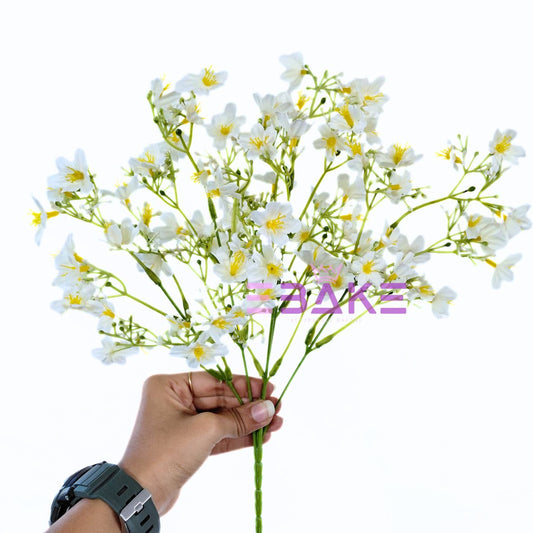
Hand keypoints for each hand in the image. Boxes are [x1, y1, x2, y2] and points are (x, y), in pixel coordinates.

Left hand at [118, 372, 281, 514]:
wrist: (141, 495)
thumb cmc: (166, 453)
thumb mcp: (205, 430)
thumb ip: (238, 418)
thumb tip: (268, 409)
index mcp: (169, 386)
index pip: (215, 380)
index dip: (244, 384)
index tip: (269, 387)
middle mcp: (174, 400)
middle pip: (221, 399)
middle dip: (250, 405)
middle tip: (277, 407)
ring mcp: (181, 423)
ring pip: (222, 418)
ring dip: (248, 422)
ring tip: (276, 423)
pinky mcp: (188, 444)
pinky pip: (218, 435)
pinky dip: (238, 436)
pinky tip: (261, 436)